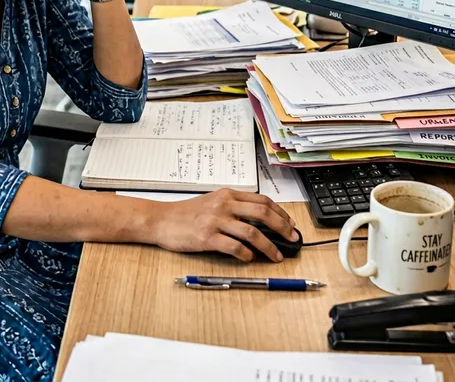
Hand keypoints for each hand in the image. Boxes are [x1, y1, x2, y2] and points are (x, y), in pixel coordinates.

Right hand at [152, 189, 297, 261]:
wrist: (162, 219)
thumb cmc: (187, 213)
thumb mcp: (213, 203)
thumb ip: (234, 208)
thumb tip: (261, 223)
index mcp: (227, 195)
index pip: (262, 200)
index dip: (281, 213)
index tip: (291, 224)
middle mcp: (224, 205)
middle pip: (262, 213)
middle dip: (283, 228)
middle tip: (292, 239)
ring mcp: (215, 221)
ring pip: (252, 232)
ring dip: (269, 247)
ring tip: (276, 257)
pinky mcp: (207, 237)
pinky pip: (235, 247)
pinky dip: (247, 255)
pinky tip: (250, 259)